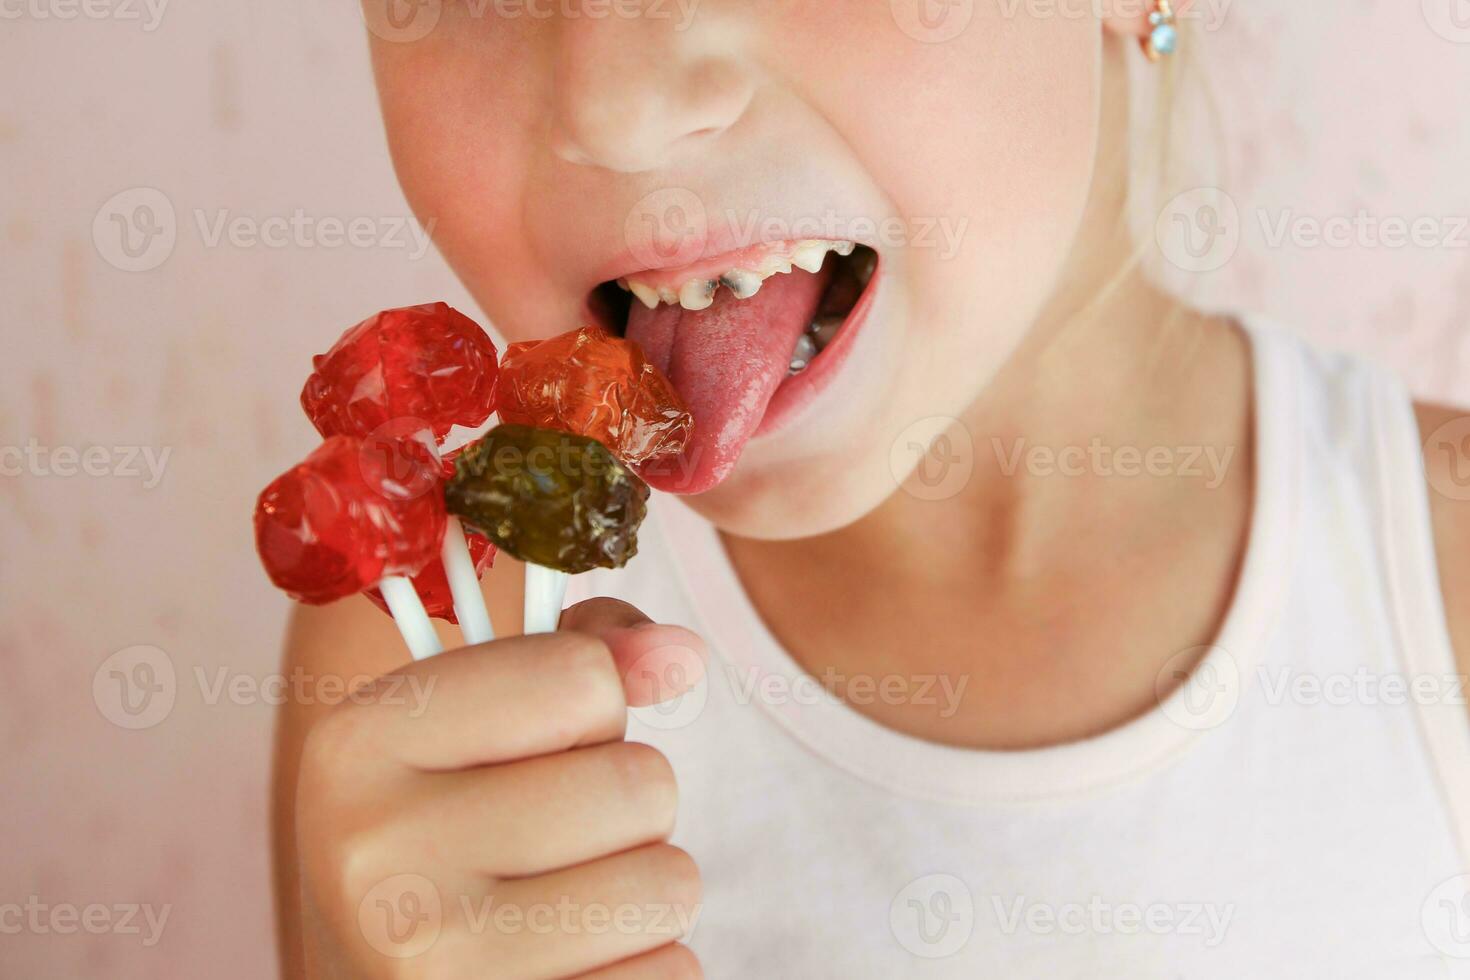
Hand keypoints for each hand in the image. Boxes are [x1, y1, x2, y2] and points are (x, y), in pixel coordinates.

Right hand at [294, 599, 706, 978]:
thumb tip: (682, 655)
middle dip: (624, 804)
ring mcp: (435, 963)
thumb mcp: (469, 723)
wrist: (374, 977)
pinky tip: (568, 961)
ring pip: (669, 881)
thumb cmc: (442, 834)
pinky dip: (643, 962)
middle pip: (638, 780)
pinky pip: (673, 971)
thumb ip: (577, 658)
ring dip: (640, 887)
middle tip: (551, 835)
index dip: (589, 705)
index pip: (581, 677)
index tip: (535, 740)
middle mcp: (379, 855)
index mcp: (359, 744)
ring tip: (562, 901)